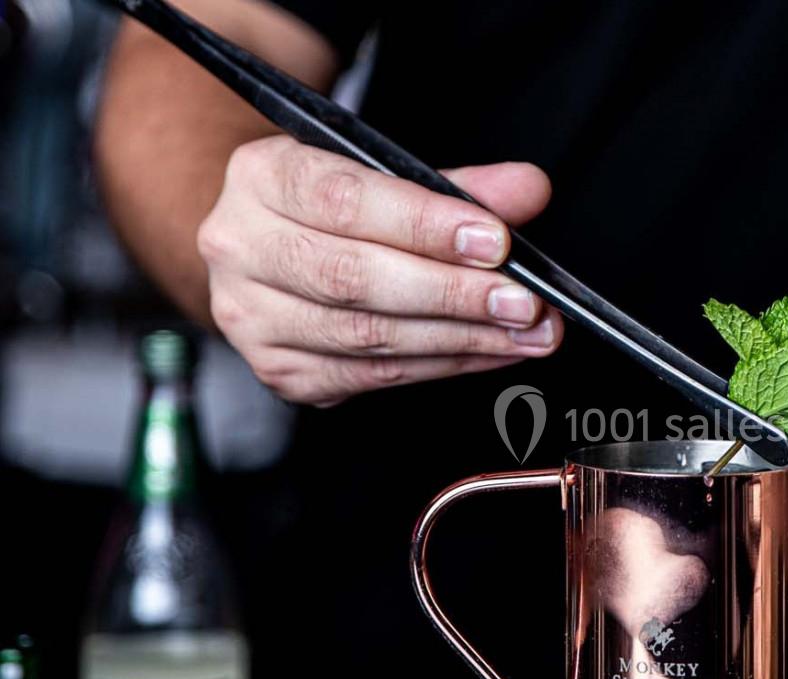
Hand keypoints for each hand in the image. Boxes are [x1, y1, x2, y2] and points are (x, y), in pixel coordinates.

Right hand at [197, 136, 562, 405]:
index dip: (426, 225)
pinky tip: (491, 352)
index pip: (346, 201)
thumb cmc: (334, 208)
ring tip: (525, 333)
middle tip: (523, 302)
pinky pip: (374, 375)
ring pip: (367, 336)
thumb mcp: (385, 175)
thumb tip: (526, 191)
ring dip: (461, 338)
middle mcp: (241, 247)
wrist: (268, 249)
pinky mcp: (282, 371)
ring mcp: (253, 318)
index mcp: (262, 176)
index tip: (495, 242)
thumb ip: (457, 185)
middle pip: (354, 278)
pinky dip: (444, 365)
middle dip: (452, 293)